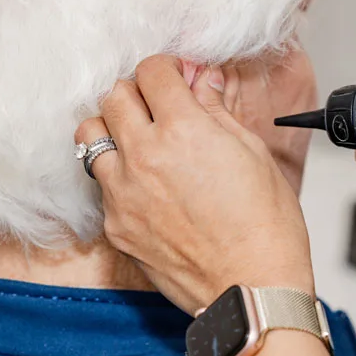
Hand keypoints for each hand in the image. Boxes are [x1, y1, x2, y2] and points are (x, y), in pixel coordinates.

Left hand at [76, 55, 314, 315]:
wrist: (252, 287)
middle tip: (160, 105)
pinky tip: (147, 185)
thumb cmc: (265, 224)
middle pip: (114, 95)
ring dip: (114, 128)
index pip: (151, 71)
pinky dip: (118, 174)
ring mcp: (123, 193)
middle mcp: (143, 156)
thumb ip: (216, 110)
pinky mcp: (116, 225)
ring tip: (140, 140)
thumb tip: (203, 81)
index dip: (167, 68)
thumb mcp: (251, 152)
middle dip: (138, 92)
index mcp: (183, 130)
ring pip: (91, 135)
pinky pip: (101, 184)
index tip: (177, 77)